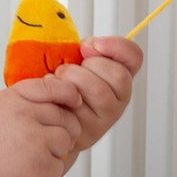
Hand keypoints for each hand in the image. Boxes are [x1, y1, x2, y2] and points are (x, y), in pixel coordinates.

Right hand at [0, 76, 82, 176]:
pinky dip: (47, 171)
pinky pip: (59, 165)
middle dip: (61, 129)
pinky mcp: (40, 167)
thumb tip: (57, 96)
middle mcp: (26, 116)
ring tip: (30, 156)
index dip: (68, 93)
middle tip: (41, 141)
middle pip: (66, 117)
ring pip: (66, 140)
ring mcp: (35, 142)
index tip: (74, 101)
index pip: (53, 87)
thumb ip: (24, 99)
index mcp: (14, 98)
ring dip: (55, 150)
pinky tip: (26, 170)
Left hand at [56, 36, 141, 150]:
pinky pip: (80, 107)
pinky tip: (54, 94)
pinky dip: (61, 93)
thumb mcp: (73, 59)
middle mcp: (118, 99)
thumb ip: (86, 49)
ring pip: (100, 91)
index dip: (116, 46)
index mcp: (117, 77)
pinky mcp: (90, 132)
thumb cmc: (58, 85)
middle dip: (90, 64)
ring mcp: (106, 118)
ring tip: (58, 77)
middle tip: (70, 67)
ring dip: (74, 77)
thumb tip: (89, 46)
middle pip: (119, 75)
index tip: (92, 44)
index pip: (133, 57)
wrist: (42, 116)